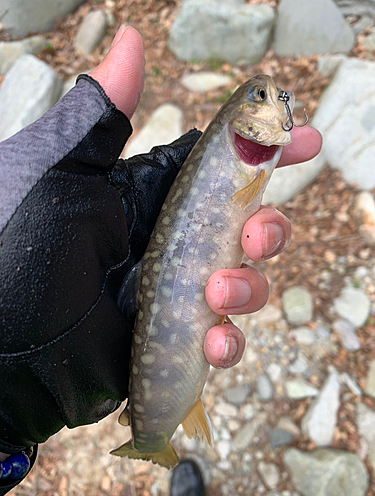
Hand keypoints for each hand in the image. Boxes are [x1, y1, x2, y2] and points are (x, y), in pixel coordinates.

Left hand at [89, 26, 321, 369]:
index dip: (264, 153)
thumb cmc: (15, 249)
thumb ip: (100, 116)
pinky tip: (213, 341)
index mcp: (145, 197)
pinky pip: (218, 341)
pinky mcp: (170, 340)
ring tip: (215, 292)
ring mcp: (170, 294)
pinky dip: (227, 344)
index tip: (305, 141)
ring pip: (242, 285)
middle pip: (243, 228)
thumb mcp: (55, 173)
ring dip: (247, 288)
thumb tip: (132, 40)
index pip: (218, 168)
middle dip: (266, 230)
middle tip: (253, 235)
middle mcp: (164, 243)